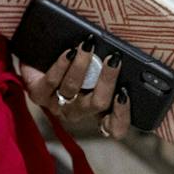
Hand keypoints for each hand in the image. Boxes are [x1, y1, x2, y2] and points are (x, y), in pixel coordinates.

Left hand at [17, 45, 133, 139]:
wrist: (38, 49)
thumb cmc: (78, 54)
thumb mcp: (102, 58)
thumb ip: (118, 64)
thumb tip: (135, 58)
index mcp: (97, 107)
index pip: (114, 126)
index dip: (121, 115)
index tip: (123, 93)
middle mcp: (78, 110)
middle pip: (98, 104)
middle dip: (108, 80)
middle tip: (113, 59)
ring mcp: (57, 105)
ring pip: (73, 90)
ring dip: (82, 66)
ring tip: (87, 47)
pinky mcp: (38, 94)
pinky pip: (51, 83)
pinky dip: (61, 66)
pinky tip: (68, 53)